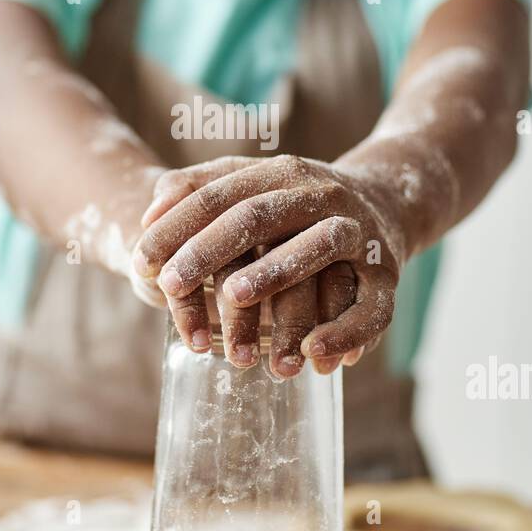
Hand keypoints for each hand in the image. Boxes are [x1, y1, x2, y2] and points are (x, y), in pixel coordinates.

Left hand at [132, 154, 405, 376]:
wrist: (392, 201)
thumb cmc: (300, 204)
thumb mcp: (256, 185)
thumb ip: (202, 189)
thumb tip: (149, 209)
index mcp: (282, 174)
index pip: (220, 195)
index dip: (177, 226)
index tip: (139, 261)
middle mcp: (322, 196)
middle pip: (260, 216)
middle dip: (211, 250)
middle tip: (169, 284)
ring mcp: (359, 233)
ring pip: (319, 249)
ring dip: (276, 274)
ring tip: (233, 298)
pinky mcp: (389, 277)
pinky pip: (370, 307)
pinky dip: (344, 331)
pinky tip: (313, 355)